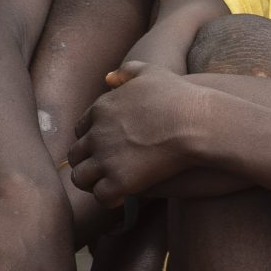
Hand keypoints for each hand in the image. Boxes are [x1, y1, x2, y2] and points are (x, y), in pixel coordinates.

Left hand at [69, 61, 220, 205]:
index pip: (81, 130)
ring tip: (109, 187)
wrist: (195, 122)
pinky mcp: (120, 181)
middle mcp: (97, 135)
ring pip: (80, 178)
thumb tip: (108, 78)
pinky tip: (120, 198)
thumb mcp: (150, 72)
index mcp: (100, 110)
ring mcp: (106, 159)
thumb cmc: (178, 96)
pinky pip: (101, 196)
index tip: (105, 147)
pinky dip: (107, 199)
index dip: (91, 139)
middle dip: (87, 163)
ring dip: (92, 183)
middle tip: (104, 170)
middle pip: (76, 155)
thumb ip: (127, 72)